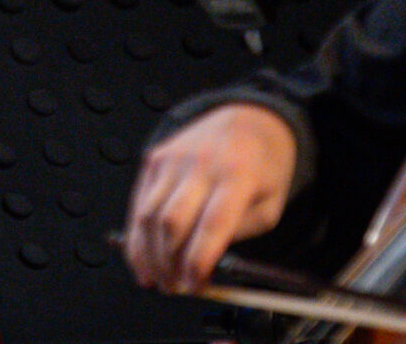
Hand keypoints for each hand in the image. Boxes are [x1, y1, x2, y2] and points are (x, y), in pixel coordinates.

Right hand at [122, 102, 297, 292]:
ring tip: (156, 279)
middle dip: (169, 264)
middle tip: (174, 287)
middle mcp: (201, 164)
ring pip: (148, 215)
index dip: (198, 263)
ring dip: (148, 254)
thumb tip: (203, 265)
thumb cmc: (262, 166)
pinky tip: (140, 256)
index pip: (212, 226)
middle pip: (172, 223)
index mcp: (238, 176)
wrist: (248, 119)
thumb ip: (238, 233)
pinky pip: (138, 202)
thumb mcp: (269, 204)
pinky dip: (136, 235)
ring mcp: (173, 159)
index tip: (194, 287)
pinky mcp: (155, 158)